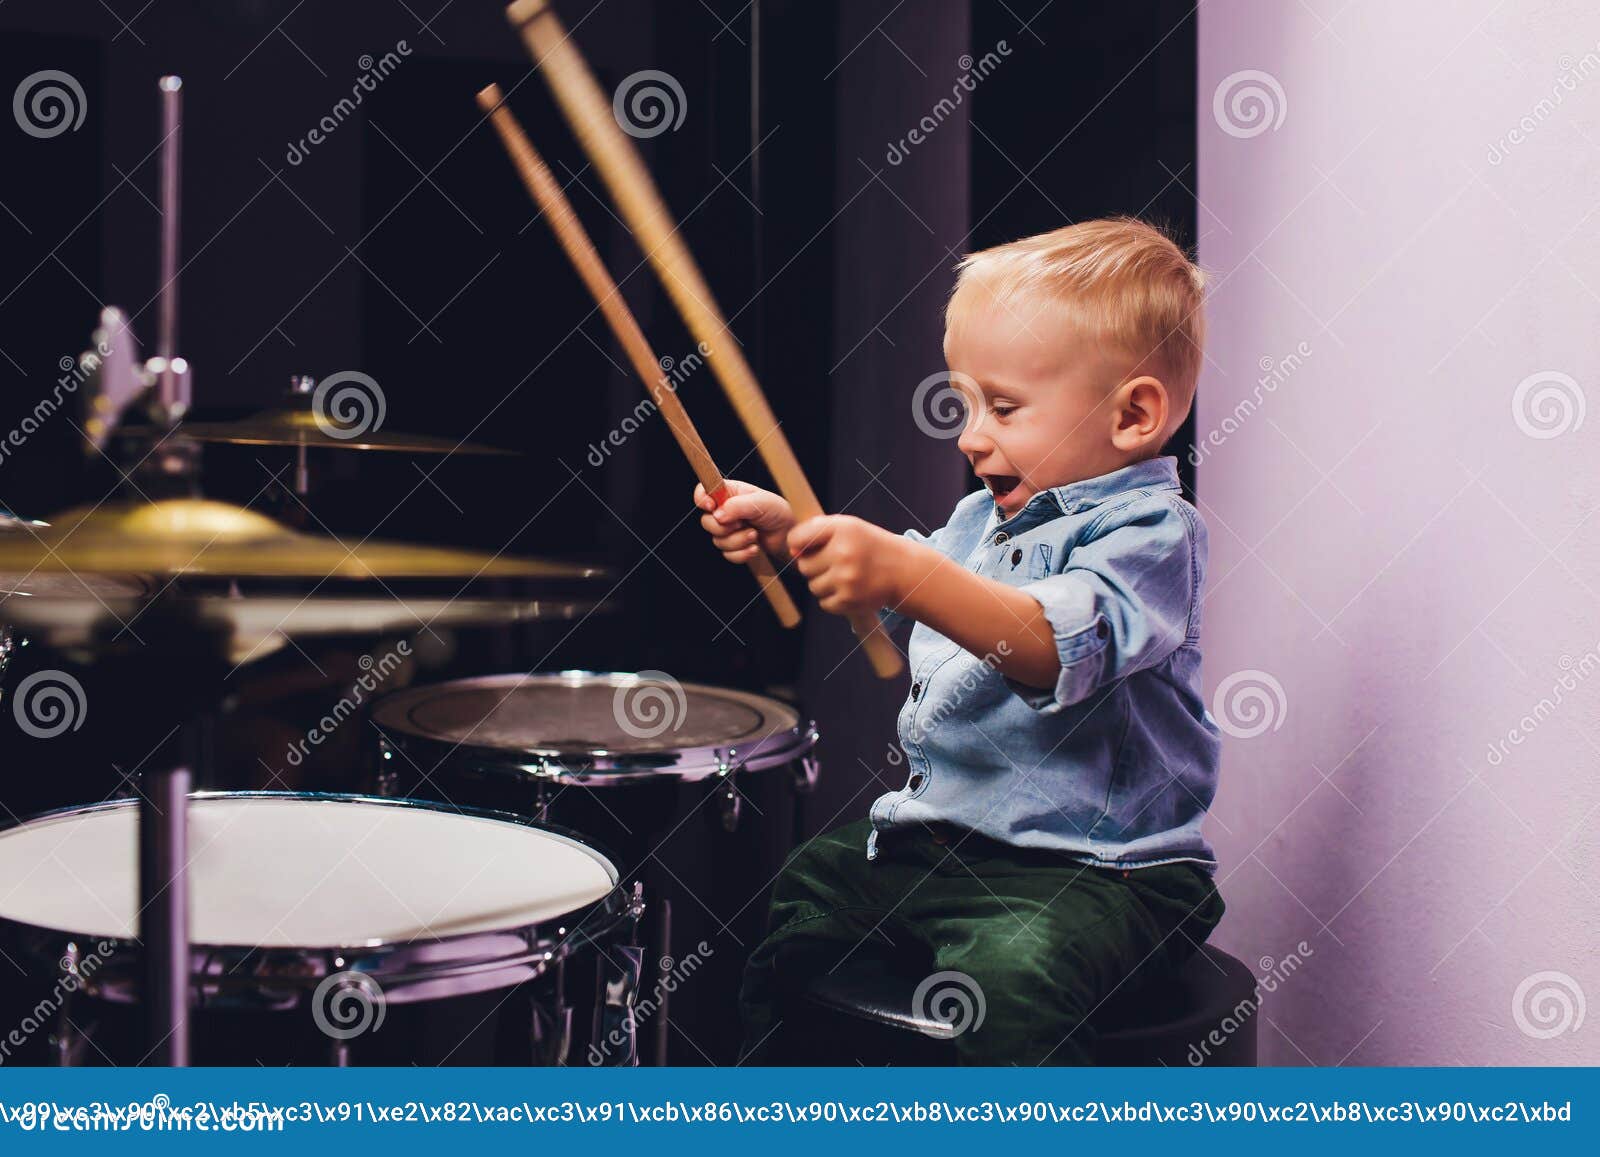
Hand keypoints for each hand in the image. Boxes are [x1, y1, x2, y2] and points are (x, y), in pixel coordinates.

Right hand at [695, 479, 795, 565]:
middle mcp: (725, 511)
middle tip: (742, 524)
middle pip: (706, 521)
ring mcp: (728, 530)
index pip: (703, 491)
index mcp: (729, 493)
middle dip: (724, 528)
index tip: (711, 507)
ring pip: (717, 541)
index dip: (701, 499)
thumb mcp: (761, 502)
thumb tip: (717, 515)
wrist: (789, 535)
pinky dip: (741, 553)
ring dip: (738, 541)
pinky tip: (755, 548)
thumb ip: (738, 506)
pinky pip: (727, 554)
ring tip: (755, 535)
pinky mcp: (733, 546)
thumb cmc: (778, 512)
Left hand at [787, 515, 907, 617]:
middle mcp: (844, 553)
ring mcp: (846, 579)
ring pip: (813, 586)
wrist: (902, 570)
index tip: (809, 547)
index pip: (797, 538)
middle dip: (815, 566)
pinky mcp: (849, 601)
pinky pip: (824, 603)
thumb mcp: (847, 527)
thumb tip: (791, 551)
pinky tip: (849, 589)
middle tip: (836, 563)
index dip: (799, 545)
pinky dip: (833, 599)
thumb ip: (816, 532)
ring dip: (824, 584)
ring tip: (845, 576)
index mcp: (842, 528)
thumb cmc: (868, 547)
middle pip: (804, 566)